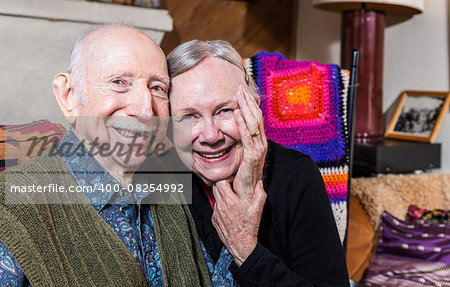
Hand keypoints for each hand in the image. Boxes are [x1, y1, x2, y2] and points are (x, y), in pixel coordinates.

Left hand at [212, 180, 266, 265]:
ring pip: (215, 197)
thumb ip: (260, 194)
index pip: (220, 182)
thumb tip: (259, 183)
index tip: (232, 180)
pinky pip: (215, 208)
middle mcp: (221, 206)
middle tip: (230, 186)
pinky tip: (229, 209)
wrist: (242, 245)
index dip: (226, 178)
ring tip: (231, 197)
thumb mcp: (258, 210)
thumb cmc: (250, 227)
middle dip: (222, 184)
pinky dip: (220, 205)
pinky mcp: (214, 220)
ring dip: (221, 195)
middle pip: (215, 187)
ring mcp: (216, 214)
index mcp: (230, 202)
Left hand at [233, 85, 267, 200]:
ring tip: (239, 94)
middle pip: (256, 118)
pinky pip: (247, 137)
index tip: (242, 92)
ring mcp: (258, 151)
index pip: (255, 120)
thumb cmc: (239, 184)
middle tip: (240, 86)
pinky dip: (242, 123)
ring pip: (254, 124)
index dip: (249, 105)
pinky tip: (237, 112)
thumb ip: (236, 149)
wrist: (245, 202)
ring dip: (246, 107)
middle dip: (248, 101)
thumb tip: (227, 139)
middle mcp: (261, 145)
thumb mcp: (238, 160)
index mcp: (258, 144)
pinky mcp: (253, 158)